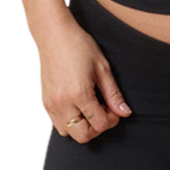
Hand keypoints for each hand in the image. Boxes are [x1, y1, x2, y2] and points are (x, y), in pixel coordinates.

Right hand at [36, 20, 131, 142]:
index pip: (99, 124)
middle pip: (83, 136)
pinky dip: (69, 121)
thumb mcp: (102, 68)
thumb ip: (113, 94)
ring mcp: (50, 103)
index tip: (114, 108)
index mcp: (79, 94)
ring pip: (68, 133)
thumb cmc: (79, 46)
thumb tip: (125, 112)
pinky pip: (57, 124)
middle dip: (97, 128)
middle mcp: (62, 102)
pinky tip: (77, 105)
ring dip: (82, 127)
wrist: (53, 34)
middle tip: (103, 111)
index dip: (112, 120)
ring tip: (89, 108)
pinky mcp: (45, 102)